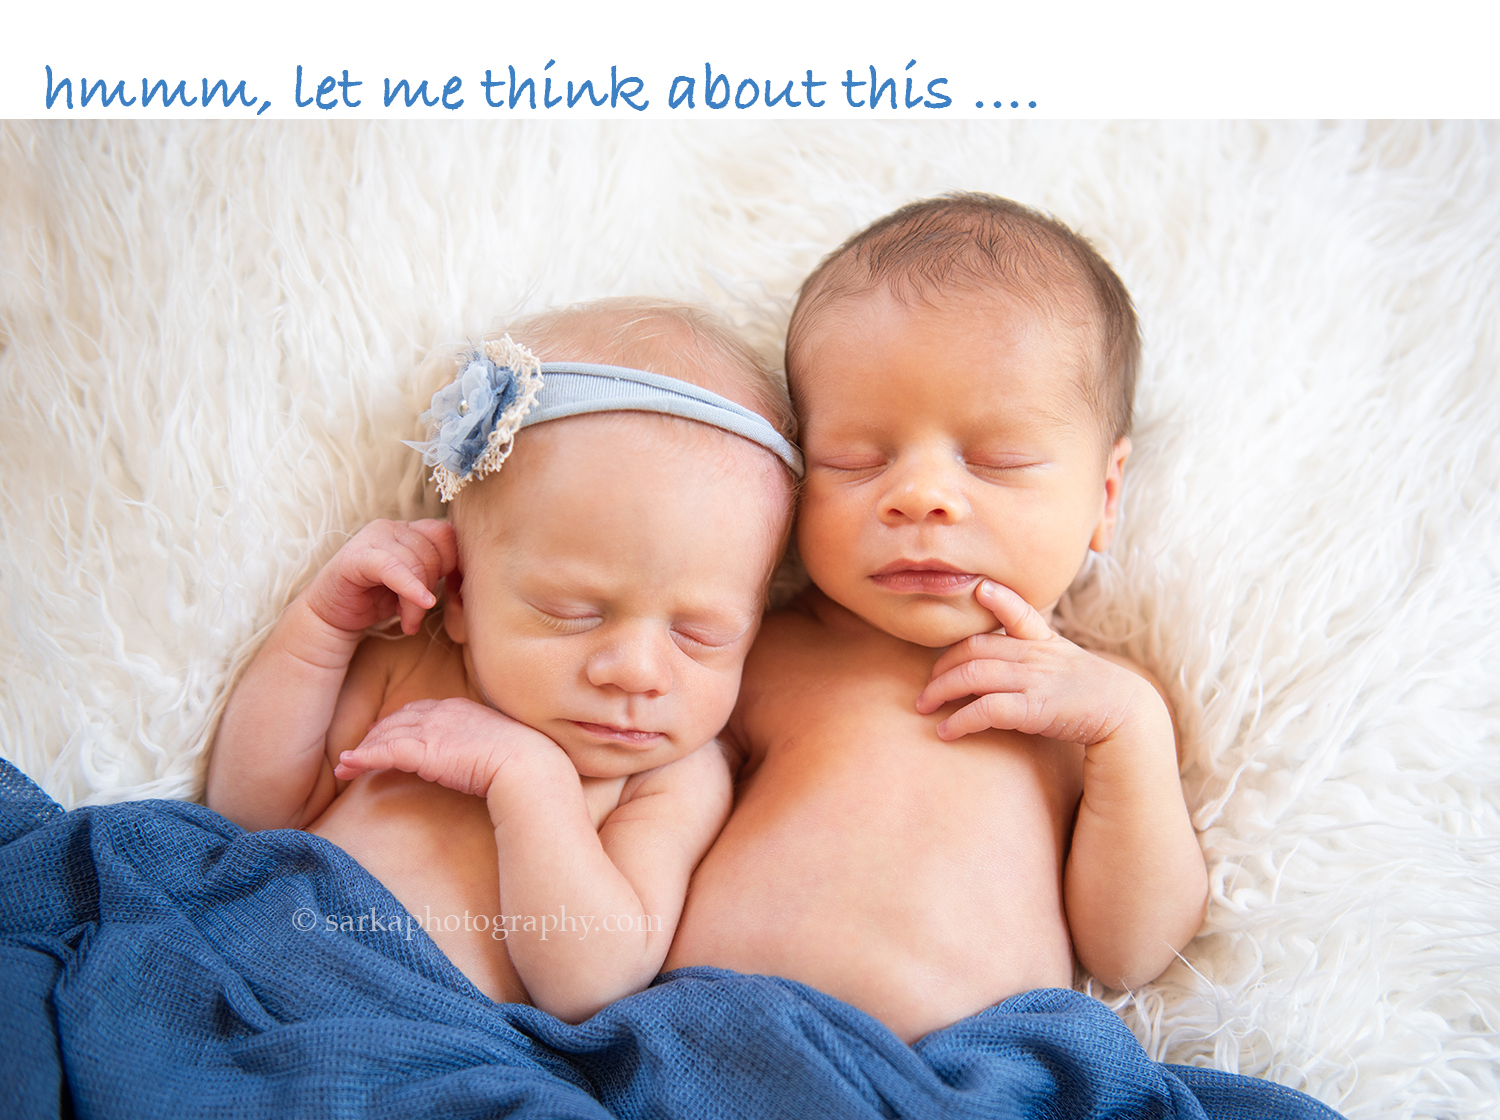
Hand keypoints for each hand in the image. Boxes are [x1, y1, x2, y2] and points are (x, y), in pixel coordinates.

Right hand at [302, 519, 456, 635]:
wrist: (332, 616)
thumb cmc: (377, 599)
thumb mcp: (414, 585)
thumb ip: (436, 573)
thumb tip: (468, 576)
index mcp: (409, 530)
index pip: (446, 535)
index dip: (452, 565)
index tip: (446, 592)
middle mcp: (392, 528)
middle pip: (434, 551)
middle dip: (432, 587)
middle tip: (418, 614)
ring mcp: (373, 538)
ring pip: (417, 564)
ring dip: (416, 602)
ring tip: (408, 621)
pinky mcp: (356, 557)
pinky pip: (393, 569)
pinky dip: (410, 588)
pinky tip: (421, 605)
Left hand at [333, 697, 552, 797]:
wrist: (528, 764)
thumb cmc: (522, 761)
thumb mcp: (498, 745)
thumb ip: (479, 744)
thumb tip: (477, 758)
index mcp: (459, 708)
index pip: (418, 711)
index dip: (397, 723)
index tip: (385, 735)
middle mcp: (442, 712)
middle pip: (397, 719)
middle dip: (374, 734)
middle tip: (357, 750)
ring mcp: (432, 729)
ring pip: (386, 734)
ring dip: (362, 748)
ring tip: (344, 764)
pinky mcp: (424, 750)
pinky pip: (384, 751)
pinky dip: (362, 757)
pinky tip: (348, 765)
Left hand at [915, 579, 1150, 744]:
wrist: (1128, 717)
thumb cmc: (1091, 694)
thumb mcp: (1067, 662)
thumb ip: (1038, 651)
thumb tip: (1007, 657)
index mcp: (1044, 642)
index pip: (1018, 613)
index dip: (997, 599)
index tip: (979, 588)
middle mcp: (1036, 656)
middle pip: (975, 649)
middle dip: (942, 665)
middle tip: (925, 686)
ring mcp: (1035, 680)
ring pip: (974, 675)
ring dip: (941, 690)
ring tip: (925, 706)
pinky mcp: (1035, 708)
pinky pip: (986, 709)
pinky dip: (960, 719)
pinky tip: (946, 731)